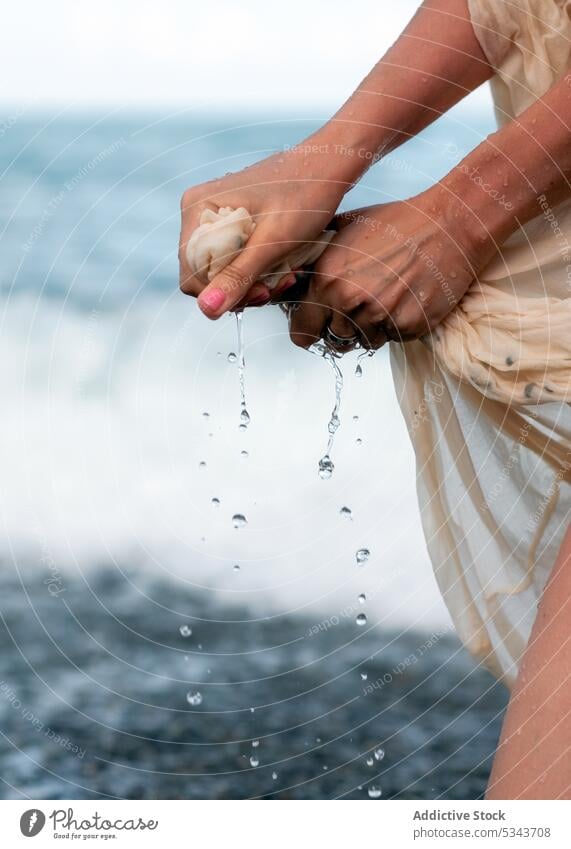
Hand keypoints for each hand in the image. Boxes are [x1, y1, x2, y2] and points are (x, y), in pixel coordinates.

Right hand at [178, 143, 347, 317]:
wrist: (329, 167)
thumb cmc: (305, 197)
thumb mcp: (273, 243)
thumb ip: (238, 276)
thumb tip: (207, 310)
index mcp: (197, 209)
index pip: (191, 275)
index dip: (223, 293)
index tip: (261, 292)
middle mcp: (199, 210)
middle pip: (206, 275)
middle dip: (242, 288)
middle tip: (276, 287)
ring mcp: (216, 215)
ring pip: (223, 270)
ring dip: (254, 282)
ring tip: (286, 275)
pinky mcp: (232, 221)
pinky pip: (236, 258)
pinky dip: (258, 268)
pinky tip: (282, 266)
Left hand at [288, 189, 492, 349]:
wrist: (449, 224)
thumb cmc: (397, 223)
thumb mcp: (345, 229)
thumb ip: (315, 257)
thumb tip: (290, 276)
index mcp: (327, 278)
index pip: (301, 331)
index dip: (309, 328)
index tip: (317, 325)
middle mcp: (349, 301)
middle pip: (333, 341)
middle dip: (342, 328)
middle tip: (360, 305)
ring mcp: (380, 316)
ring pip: (363, 342)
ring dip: (370, 327)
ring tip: (386, 296)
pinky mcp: (408, 326)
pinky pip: (392, 339)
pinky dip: (396, 325)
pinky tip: (405, 298)